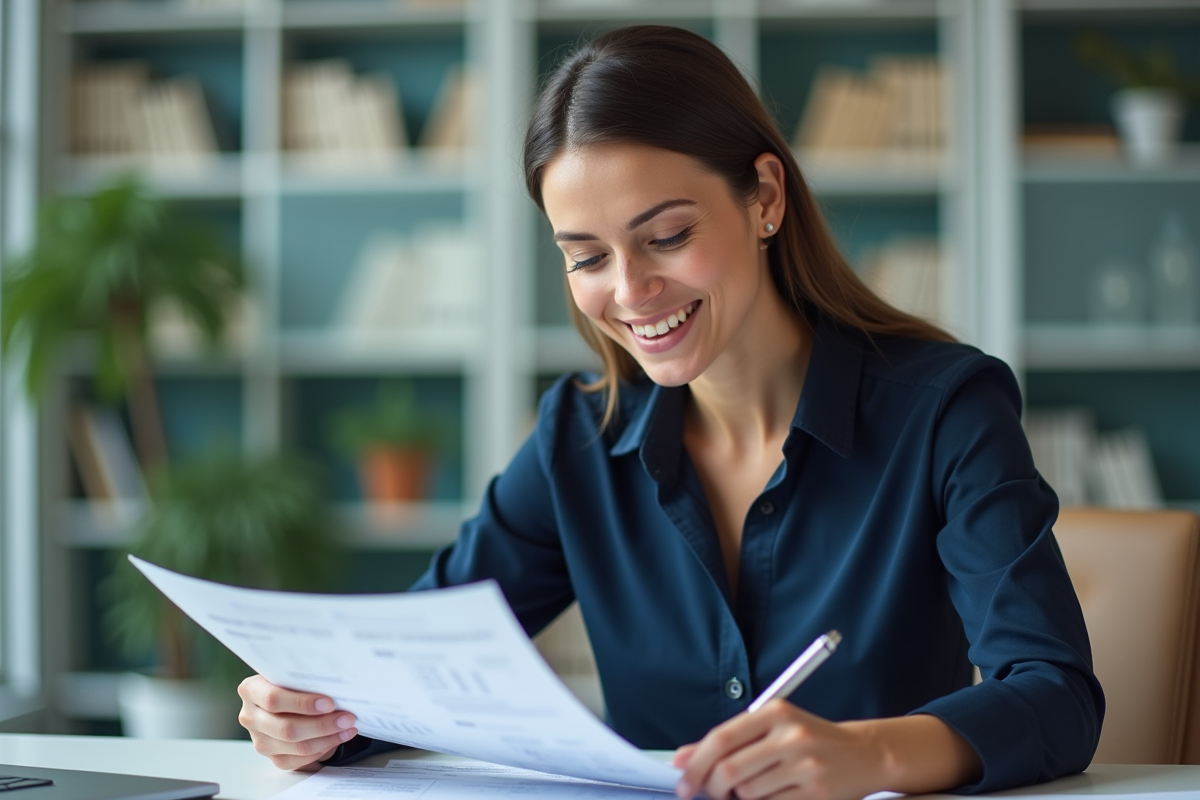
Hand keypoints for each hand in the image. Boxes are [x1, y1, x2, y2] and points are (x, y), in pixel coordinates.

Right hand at [237, 674, 358, 770]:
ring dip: (327, 738)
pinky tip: (337, 737)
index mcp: (251, 690)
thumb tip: (335, 687)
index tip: (329, 703)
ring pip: (295, 746)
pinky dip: (322, 749)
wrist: (286, 698)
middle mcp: (250, 717)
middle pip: (285, 728)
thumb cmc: (292, 682)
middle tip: (347, 718)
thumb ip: (304, 679)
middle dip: (321, 724)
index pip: (273, 699)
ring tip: (348, 728)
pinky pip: (299, 759)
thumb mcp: (292, 674)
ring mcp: (259, 739)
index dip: (302, 703)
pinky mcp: (272, 756)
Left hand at [672, 701, 886, 799]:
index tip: (682, 782)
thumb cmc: (809, 740)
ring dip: (740, 798)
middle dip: (712, 788)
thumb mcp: (771, 728)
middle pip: (729, 771)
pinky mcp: (817, 794)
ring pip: (747, 794)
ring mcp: (806, 766)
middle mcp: (792, 735)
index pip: (722, 738)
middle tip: (713, 792)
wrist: (865, 753)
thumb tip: (681, 758)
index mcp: (776, 712)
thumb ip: (727, 741)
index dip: (695, 764)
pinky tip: (772, 796)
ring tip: (753, 789)